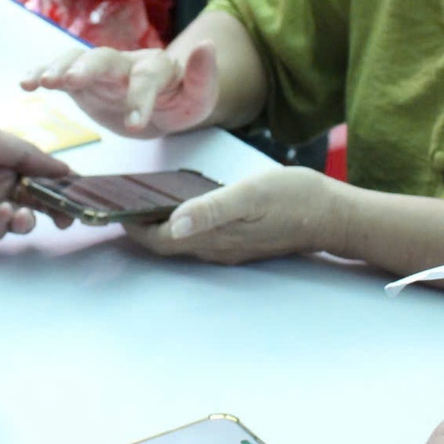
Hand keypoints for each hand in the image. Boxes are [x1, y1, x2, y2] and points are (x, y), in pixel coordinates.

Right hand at [20, 43, 219, 137]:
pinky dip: (41, 74)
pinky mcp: (81, 80)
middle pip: (104, 58)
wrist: (162, 101)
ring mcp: (100, 69)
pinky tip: (25, 84)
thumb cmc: (180, 101)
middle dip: (87, 68)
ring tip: (41, 81)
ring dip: (59, 68)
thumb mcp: (199, 97)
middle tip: (71, 82)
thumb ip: (203, 77)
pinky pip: (59, 72)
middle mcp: (125, 62)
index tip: (134, 125)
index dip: (140, 98)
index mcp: (157, 68)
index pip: (148, 78)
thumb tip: (208, 46)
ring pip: (77, 60)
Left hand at [126, 167, 347, 264]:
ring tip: (140, 203)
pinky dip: (180, 226)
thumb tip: (174, 223)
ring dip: (158, 228)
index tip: (110, 208)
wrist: (334, 215)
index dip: (132, 227)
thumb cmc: (295, 198)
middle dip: (138, 229)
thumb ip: (212, 208)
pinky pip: (199, 238)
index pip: (159, 240)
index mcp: (214, 237)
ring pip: (181, 243)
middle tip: (117, 204)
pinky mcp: (241, 242)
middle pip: (165, 245)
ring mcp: (229, 248)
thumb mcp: (251, 194)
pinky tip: (179, 207)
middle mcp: (217, 248)